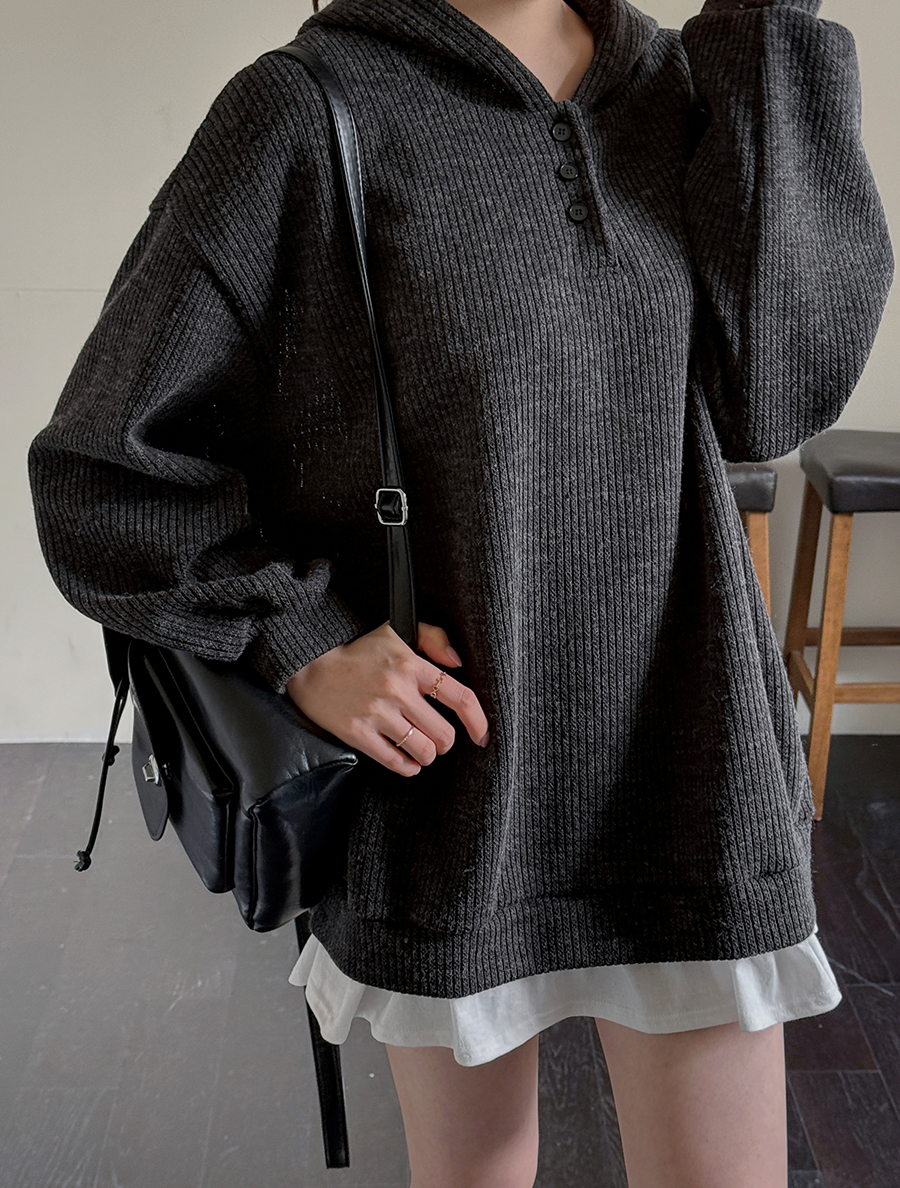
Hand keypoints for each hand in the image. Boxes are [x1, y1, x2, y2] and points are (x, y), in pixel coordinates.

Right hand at [284, 620, 490, 776]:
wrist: (310, 664)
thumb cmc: (357, 650)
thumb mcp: (396, 630)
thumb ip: (433, 639)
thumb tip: (456, 663)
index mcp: (410, 664)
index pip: (460, 697)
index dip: (478, 722)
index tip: (481, 735)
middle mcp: (397, 690)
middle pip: (443, 734)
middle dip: (445, 742)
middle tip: (438, 738)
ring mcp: (377, 714)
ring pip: (423, 751)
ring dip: (427, 755)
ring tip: (422, 749)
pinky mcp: (358, 733)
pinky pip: (395, 762)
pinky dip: (408, 767)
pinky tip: (407, 761)